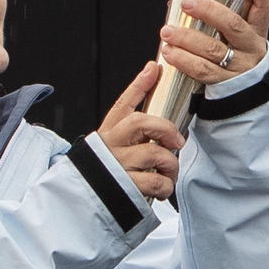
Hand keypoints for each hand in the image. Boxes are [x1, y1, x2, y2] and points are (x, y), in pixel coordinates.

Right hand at [98, 62, 184, 201]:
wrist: (92, 200)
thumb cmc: (111, 165)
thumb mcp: (117, 135)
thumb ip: (134, 104)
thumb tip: (151, 69)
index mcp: (111, 132)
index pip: (123, 104)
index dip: (139, 85)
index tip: (154, 70)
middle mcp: (112, 146)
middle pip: (140, 123)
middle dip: (165, 129)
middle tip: (176, 141)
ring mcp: (118, 166)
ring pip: (155, 154)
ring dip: (170, 165)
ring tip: (168, 172)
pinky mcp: (126, 188)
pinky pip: (156, 182)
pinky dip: (165, 186)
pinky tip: (162, 188)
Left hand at [160, 0, 268, 89]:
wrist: (245, 89)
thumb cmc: (237, 52)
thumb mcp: (240, 31)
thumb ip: (225, 12)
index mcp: (257, 29)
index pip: (264, 5)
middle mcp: (251, 46)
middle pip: (232, 25)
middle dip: (208, 12)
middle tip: (186, 3)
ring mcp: (239, 65)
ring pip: (212, 49)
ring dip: (187, 38)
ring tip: (167, 31)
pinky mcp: (224, 81)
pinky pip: (202, 70)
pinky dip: (183, 60)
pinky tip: (169, 52)